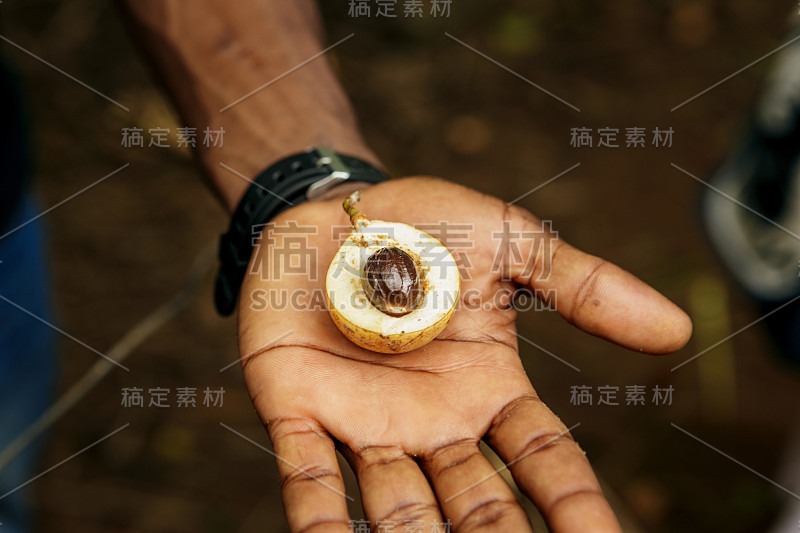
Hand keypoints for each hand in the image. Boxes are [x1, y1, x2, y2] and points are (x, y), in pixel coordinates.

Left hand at [237, 176, 691, 532]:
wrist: (336, 207)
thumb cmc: (427, 224)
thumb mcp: (512, 243)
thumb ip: (583, 285)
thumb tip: (675, 329)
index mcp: (487, 389)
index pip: (545, 461)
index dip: (576, 507)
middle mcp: (432, 422)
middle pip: (477, 503)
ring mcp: (364, 422)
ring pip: (400, 507)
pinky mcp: (299, 408)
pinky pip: (311, 478)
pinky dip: (321, 522)